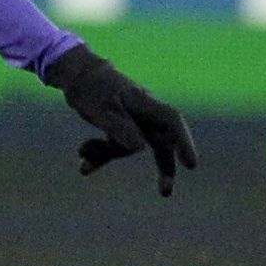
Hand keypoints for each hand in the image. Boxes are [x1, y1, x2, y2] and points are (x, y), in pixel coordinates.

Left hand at [44, 44, 198, 196]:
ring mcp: (131, 120)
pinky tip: (84, 168)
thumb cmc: (91, 87)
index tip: (191, 165)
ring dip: (107, 154)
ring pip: (130, 147)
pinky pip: (114, 147)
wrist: (74, 74)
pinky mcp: (117, 127)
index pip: (172, 122)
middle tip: (165, 192)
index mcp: (144, 104)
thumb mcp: (102, 109)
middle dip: (163, 166)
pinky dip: (99, 156)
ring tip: (82, 150)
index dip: (184, 143)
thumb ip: (120, 128)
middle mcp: (142, 113)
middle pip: (161, 142)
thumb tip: (141, 149)